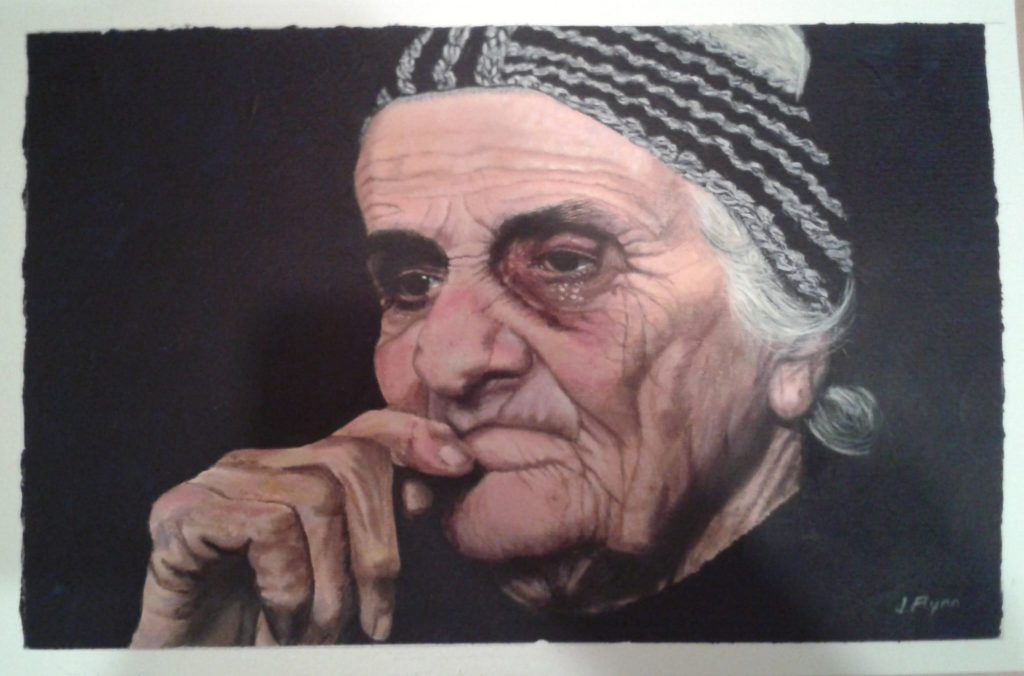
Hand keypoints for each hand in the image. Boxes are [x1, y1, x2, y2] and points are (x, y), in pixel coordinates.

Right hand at [130, 410, 474, 646]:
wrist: (192, 673)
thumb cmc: (263, 631)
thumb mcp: (335, 580)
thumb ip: (371, 533)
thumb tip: (424, 490)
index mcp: (293, 472)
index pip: (363, 431)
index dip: (413, 437)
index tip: (459, 464)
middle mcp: (255, 466)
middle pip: (351, 463)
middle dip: (380, 547)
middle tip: (374, 622)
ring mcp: (216, 486)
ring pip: (319, 497)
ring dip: (332, 586)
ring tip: (318, 635)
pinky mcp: (181, 516)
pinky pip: (270, 528)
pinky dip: (288, 589)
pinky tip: (278, 629)